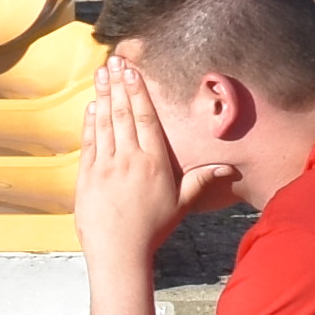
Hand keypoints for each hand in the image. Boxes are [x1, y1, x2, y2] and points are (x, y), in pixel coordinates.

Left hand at [73, 56, 229, 270]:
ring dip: (103, 96)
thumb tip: (228, 166)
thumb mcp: (182, 204)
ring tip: (101, 74)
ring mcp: (105, 167)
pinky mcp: (87, 177)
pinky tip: (91, 106)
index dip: (139, 91)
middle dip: (119, 85)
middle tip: (114, 60)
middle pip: (124, 113)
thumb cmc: (153, 230)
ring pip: (104, 123)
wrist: (119, 254)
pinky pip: (89, 143)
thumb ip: (201, 180)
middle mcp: (129, 159)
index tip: (134, 70)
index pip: (146, 118)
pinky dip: (89, 123)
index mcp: (154, 162)